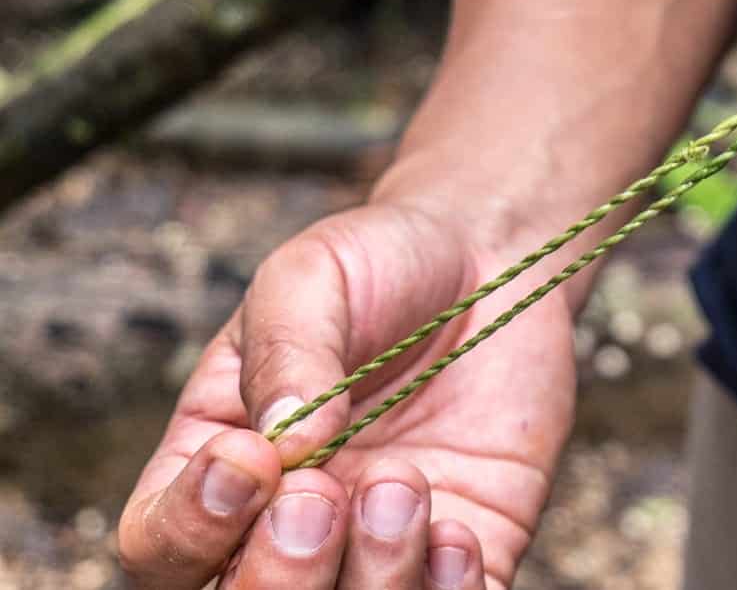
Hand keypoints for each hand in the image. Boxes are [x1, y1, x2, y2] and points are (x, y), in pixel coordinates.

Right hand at [117, 196, 576, 588]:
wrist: (494, 260)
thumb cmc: (382, 265)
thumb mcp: (312, 278)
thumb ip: (290, 349)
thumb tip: (288, 441)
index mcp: (218, 465)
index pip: (161, 543)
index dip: (193, 525)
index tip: (252, 457)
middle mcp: (287, 526)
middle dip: (278, 576)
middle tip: (323, 493)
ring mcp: (374, 550)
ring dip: (372, 579)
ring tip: (405, 486)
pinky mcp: (467, 554)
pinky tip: (458, 533)